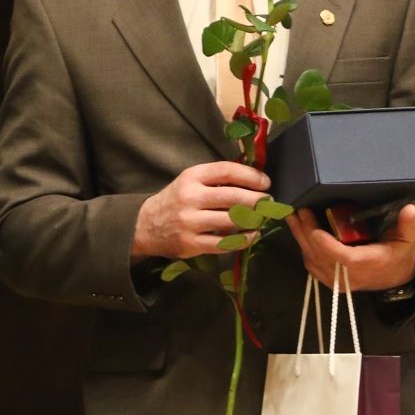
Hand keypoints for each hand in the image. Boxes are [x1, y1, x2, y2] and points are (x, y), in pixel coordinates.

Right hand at [131, 161, 270, 259]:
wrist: (146, 225)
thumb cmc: (176, 200)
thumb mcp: (191, 181)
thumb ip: (216, 179)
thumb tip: (254, 179)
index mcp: (192, 177)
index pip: (227, 171)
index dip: (251, 176)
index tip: (265, 182)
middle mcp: (191, 197)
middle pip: (233, 197)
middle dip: (257, 200)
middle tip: (268, 202)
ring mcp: (190, 222)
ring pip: (232, 220)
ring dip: (253, 220)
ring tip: (262, 218)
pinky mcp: (191, 243)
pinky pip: (224, 243)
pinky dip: (243, 240)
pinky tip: (252, 235)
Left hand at [286, 204, 414, 291]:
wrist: (396, 278)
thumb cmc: (400, 256)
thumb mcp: (408, 241)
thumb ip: (408, 225)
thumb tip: (409, 208)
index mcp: (369, 264)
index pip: (344, 259)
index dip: (328, 247)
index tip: (315, 232)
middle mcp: (351, 276)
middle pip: (322, 257)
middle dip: (307, 234)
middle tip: (299, 212)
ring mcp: (339, 281)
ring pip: (313, 262)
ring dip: (301, 240)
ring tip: (293, 218)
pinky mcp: (332, 281)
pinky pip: (312, 267)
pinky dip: (304, 250)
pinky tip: (299, 232)